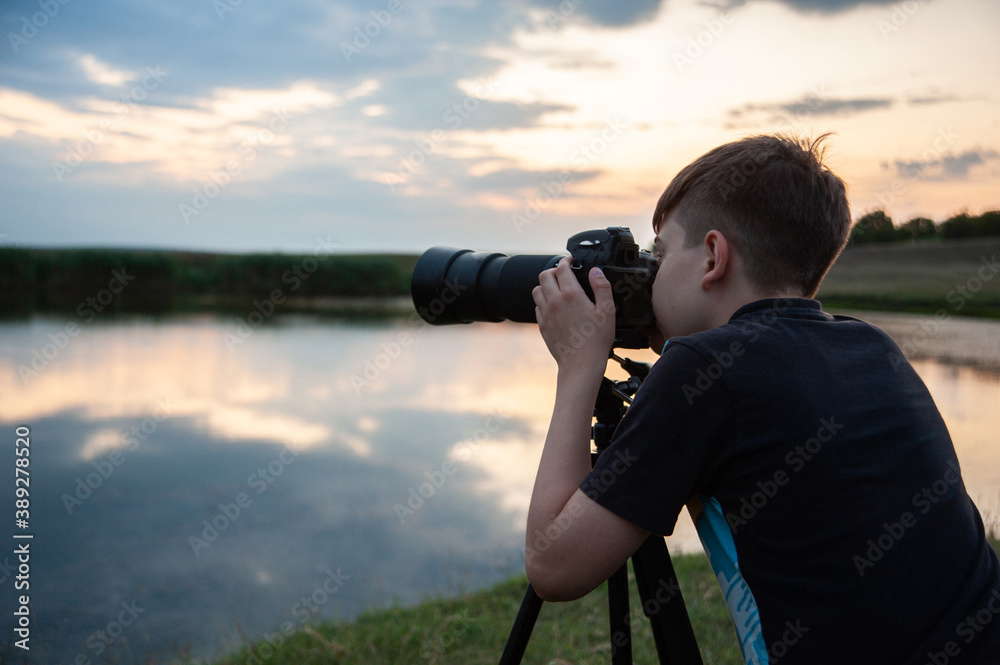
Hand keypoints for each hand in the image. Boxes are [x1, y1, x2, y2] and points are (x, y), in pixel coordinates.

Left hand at [532, 258, 615, 376]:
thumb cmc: (596, 340)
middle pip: (544, 275)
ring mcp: (545, 313)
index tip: (570, 261)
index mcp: (570, 294)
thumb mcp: (607, 311)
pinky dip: (543, 301)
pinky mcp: (542, 325)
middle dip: (554, 270)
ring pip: (537, 289)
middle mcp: (554, 301)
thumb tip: (595, 271)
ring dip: (546, 285)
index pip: (562, 268)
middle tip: (564, 273)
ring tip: (557, 288)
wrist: (580, 364)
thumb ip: (602, 287)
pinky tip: (554, 306)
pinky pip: (537, 306)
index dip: (566, 261)